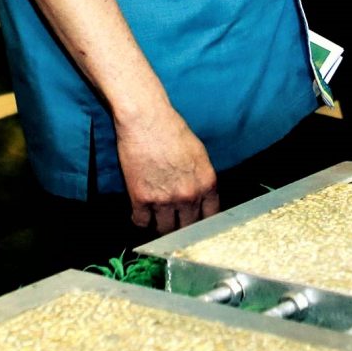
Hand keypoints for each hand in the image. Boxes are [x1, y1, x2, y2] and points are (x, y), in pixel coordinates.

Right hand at [114, 103, 219, 232]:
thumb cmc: (171, 130)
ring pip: (164, 230)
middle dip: (181, 229)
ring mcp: (165, 200)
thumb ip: (202, 180)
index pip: (211, 219)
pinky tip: (140, 213)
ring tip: (156, 221)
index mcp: (207, 184)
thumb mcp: (199, 154)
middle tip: (174, 226)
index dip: (203, 225)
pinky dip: (140, 220)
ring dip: (160, 227)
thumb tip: (202, 198)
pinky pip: (141, 222)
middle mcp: (189, 196)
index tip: (196, 227)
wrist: (146, 119)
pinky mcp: (141, 199)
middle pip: (188, 229)